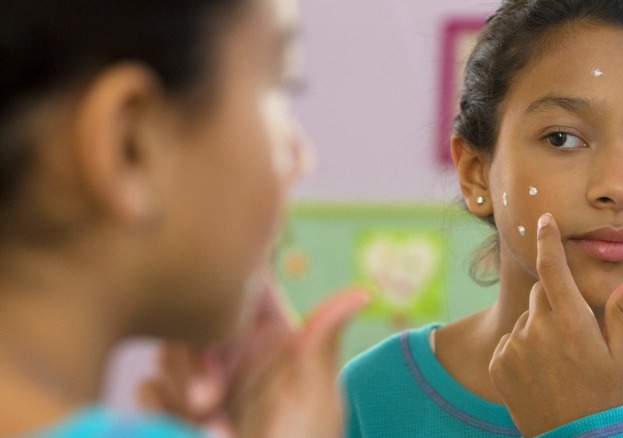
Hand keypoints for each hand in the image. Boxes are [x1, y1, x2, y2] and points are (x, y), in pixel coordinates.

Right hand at [138, 271, 368, 437]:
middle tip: (208, 402)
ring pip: (169, 350)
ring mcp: (205, 381)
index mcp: (271, 338)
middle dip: (194, 356)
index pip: (243, 290)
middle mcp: (236, 353)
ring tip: (207, 424)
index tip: (225, 328)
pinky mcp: (178, 410)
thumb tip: (361, 291)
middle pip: (195, 319)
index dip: (228, 295)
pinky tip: (184, 428)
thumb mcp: (316, 397)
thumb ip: (321, 341)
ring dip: (177, 385)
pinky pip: (149, 388)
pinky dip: (158, 405)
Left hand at [488, 213, 622, 436]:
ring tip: (557, 362)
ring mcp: (514, 345)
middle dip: (554, 302)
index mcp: (571, 321)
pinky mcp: (498, 362)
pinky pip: (510, 342)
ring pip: (526, 320)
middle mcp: (538, 328)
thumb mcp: (620, 354)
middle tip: (573, 335)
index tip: (544, 219)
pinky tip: (539, 374)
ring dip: (539, 330)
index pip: (553, 268)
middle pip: (540, 294)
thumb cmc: (603, 394)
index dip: (548, 240)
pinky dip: (521, 349)